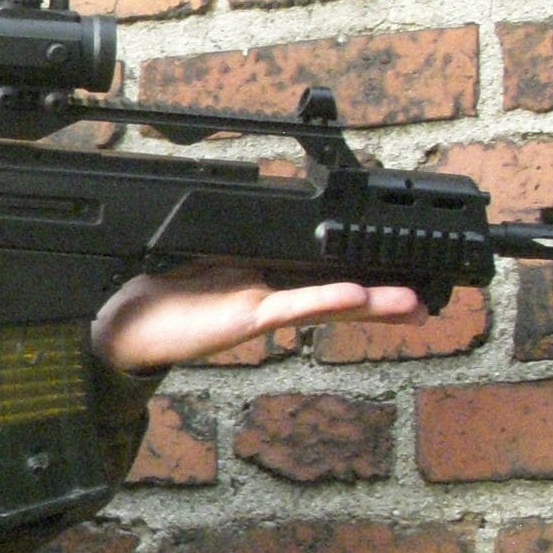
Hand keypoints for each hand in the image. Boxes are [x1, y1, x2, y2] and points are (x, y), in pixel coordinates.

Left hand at [90, 265, 426, 373]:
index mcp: (265, 278)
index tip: (404, 274)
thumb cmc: (162, 298)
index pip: (323, 272)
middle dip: (384, 295)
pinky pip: (290, 305)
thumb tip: (264, 224)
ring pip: (325, 299)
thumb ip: (236, 249)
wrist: (126, 328)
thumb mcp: (202, 260)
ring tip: (411, 303)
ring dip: (371, 301)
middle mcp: (271, 293)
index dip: (366, 275)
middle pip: (337, 289)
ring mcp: (261, 304)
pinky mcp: (244, 315)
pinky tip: (357, 296)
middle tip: (426, 300)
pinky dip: (324, 299)